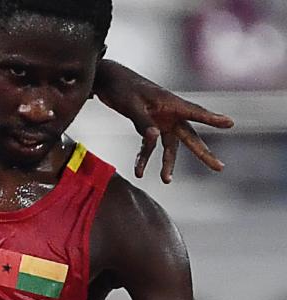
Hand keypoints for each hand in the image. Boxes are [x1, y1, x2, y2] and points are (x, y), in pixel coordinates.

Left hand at [95, 61, 233, 182]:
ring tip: (166, 180)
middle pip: (189, 137)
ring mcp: (160, 121)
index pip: (195, 113)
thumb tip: (155, 139)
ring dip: (167, 163)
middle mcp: (170, 113)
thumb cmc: (122, 88)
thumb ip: (143, 122)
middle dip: (202, 153)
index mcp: (171, 103)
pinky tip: (138, 172)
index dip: (212, 119)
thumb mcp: (131, 105)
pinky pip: (149, 146)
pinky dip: (144, 158)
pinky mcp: (148, 127)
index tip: (229, 123)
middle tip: (219, 168)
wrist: (108, 80)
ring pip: (169, 146)